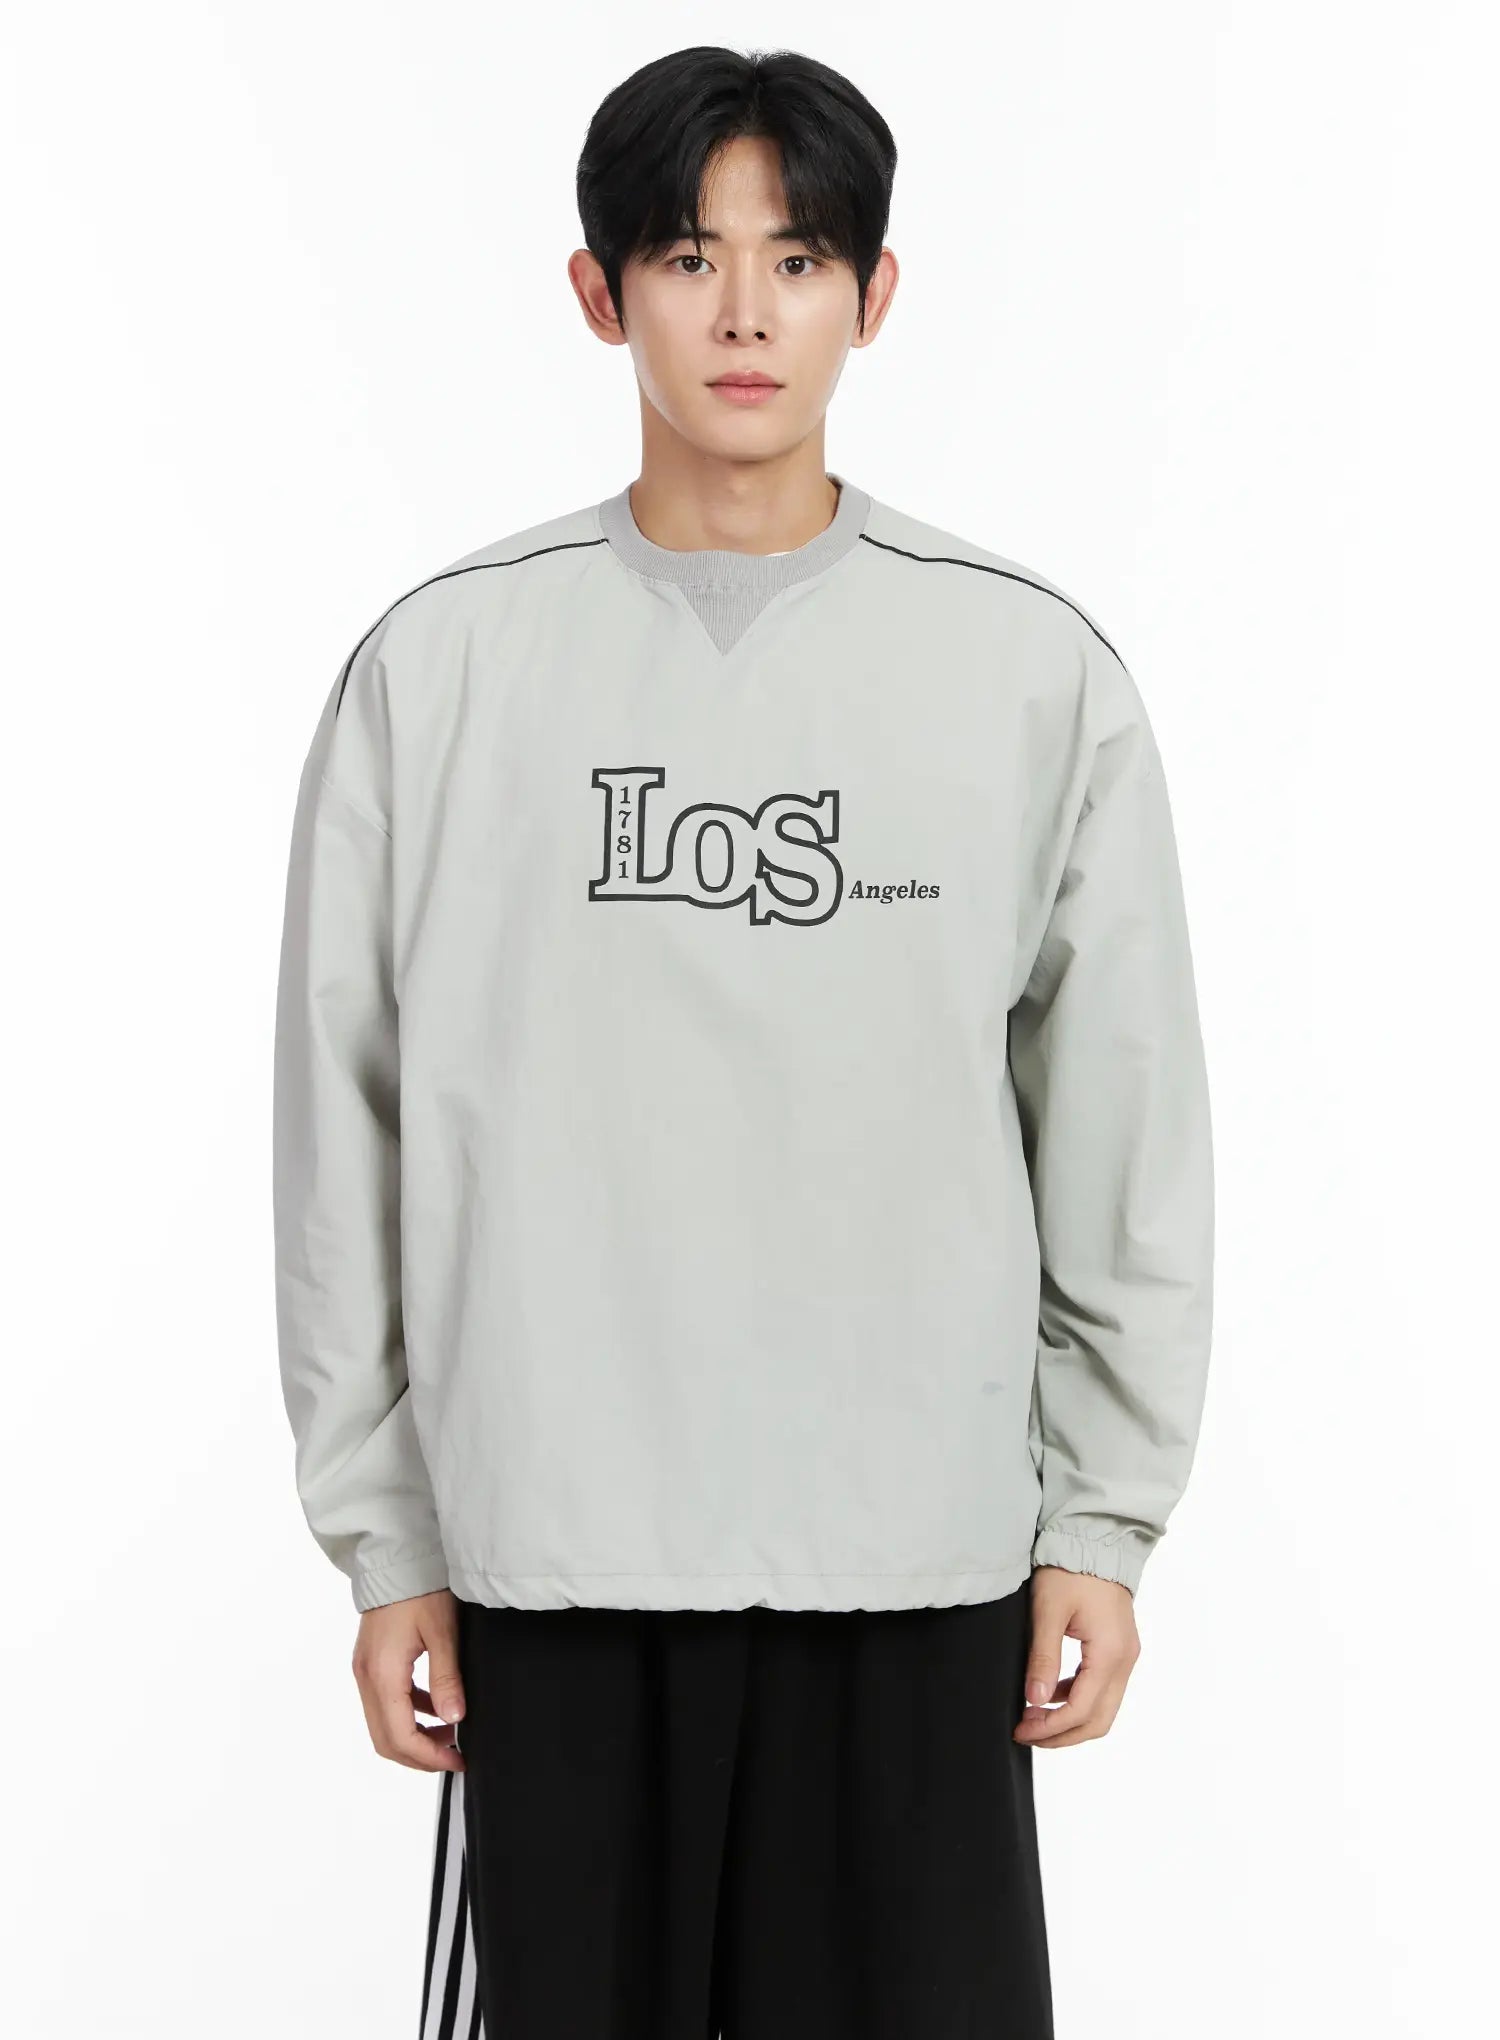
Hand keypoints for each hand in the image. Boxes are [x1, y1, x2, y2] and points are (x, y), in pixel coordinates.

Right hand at [351, 1587, 466, 1770]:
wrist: (397, 1557)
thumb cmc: (420, 1588)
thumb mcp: (443, 1632)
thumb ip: (446, 1679)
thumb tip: (454, 1718)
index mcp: (382, 1674)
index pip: (400, 1737)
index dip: (428, 1757)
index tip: (455, 1760)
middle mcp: (367, 1677)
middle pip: (386, 1739)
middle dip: (419, 1755)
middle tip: (453, 1756)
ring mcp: (366, 1670)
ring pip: (383, 1723)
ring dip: (414, 1736)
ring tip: (450, 1733)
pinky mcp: (371, 1662)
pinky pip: (386, 1702)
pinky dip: (409, 1713)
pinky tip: (436, 1706)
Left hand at [1013, 1565, 1140, 1748]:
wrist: (1094, 1540)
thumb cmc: (1070, 1570)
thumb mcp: (1048, 1611)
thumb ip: (1043, 1658)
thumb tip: (1035, 1701)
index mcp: (1110, 1653)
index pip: (1081, 1710)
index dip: (1050, 1728)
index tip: (1021, 1730)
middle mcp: (1125, 1660)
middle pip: (1098, 1720)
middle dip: (1062, 1734)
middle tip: (1026, 1732)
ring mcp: (1125, 1656)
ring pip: (1103, 1709)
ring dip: (1070, 1720)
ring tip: (1033, 1716)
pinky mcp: (1119, 1649)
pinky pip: (1102, 1689)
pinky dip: (1077, 1699)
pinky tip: (1050, 1693)